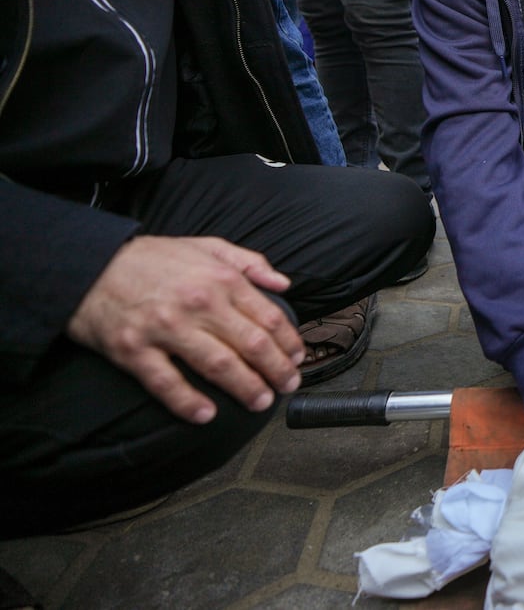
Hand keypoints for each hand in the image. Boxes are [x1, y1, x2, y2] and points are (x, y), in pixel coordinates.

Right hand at [66, 235, 303, 423]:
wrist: (88, 264)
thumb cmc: (151, 258)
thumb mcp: (206, 245)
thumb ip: (249, 262)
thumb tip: (283, 284)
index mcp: (220, 279)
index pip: (269, 317)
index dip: (289, 343)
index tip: (298, 358)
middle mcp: (198, 303)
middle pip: (251, 345)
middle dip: (277, 371)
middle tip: (287, 386)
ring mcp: (165, 328)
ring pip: (218, 365)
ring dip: (245, 388)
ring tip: (260, 402)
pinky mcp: (133, 349)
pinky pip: (167, 382)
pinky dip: (188, 402)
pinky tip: (206, 415)